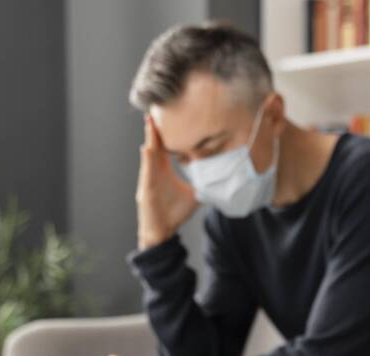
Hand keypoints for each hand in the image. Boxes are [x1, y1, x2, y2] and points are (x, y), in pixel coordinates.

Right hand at [135, 114, 197, 248]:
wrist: (162, 231)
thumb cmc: (174, 213)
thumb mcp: (194, 195)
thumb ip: (204, 184)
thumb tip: (223, 180)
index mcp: (164, 170)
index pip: (165, 147)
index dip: (166, 133)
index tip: (170, 117)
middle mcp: (155, 171)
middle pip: (155, 145)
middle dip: (154, 129)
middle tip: (155, 110)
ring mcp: (149, 179)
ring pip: (149, 155)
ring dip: (149, 139)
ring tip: (150, 123)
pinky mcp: (146, 189)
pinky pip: (146, 171)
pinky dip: (147, 160)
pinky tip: (148, 149)